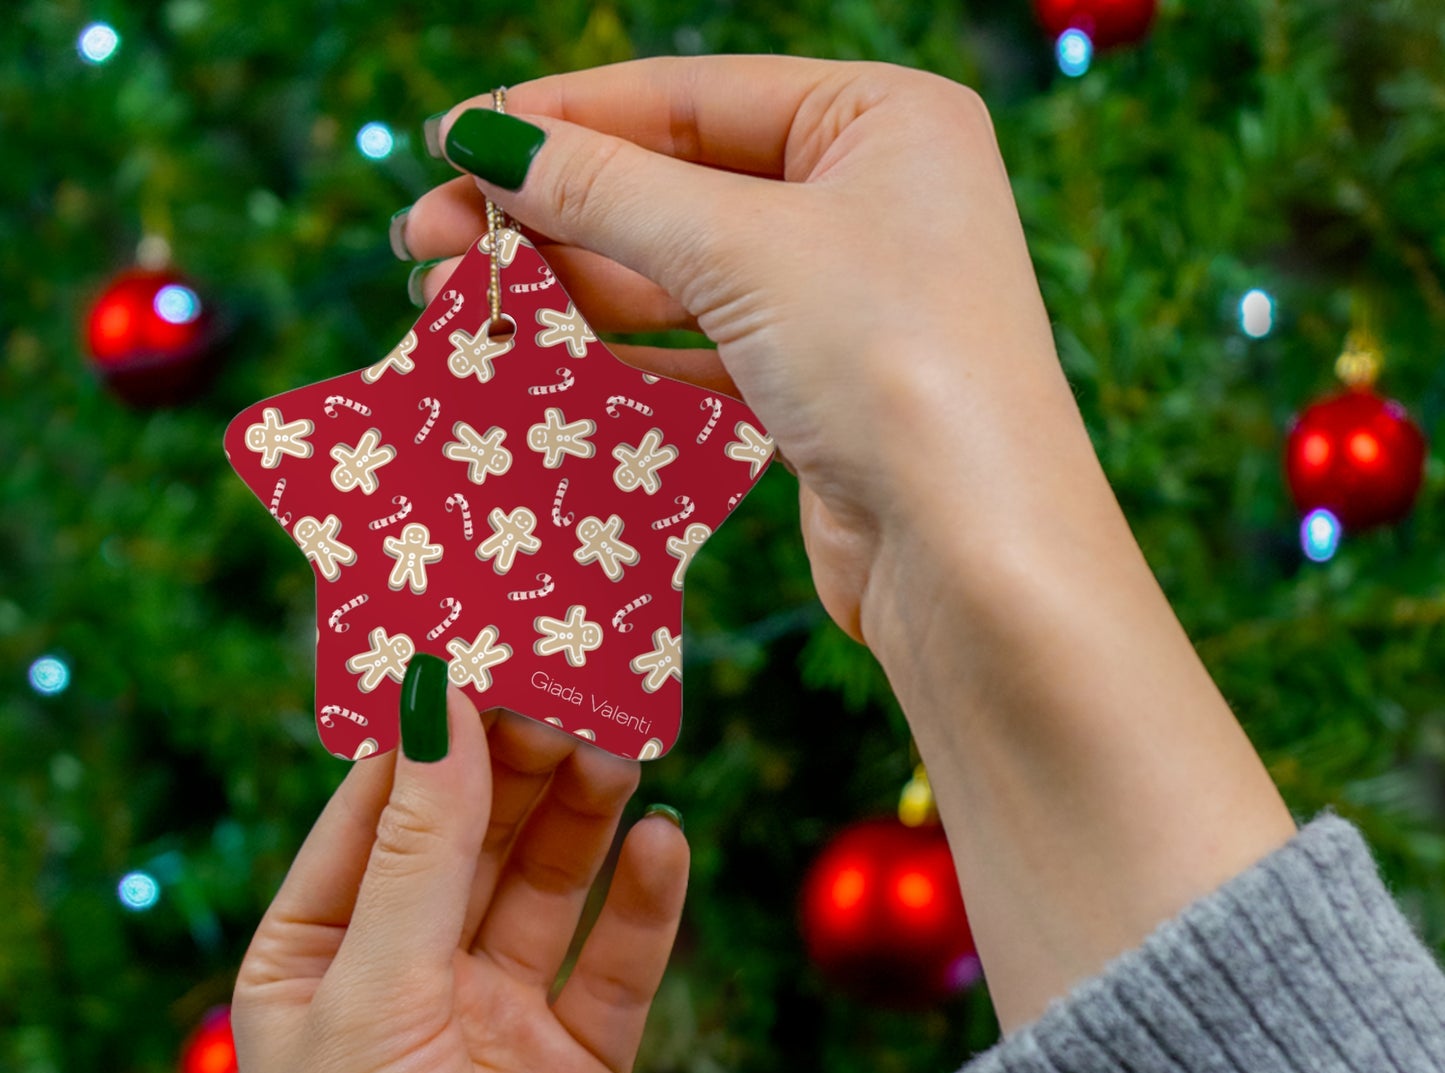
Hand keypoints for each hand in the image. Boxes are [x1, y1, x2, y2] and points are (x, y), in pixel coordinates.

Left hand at [232, 691, 687, 1072]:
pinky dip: (644, 904)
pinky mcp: (580, 1067)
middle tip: (578, 684)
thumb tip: (437, 700)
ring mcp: (498, 1021)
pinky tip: (667, 844)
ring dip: (585, 816)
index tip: (485, 641)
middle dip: (521, 760)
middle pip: (474, 834)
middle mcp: (408, 977)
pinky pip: (617, 964)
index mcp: (320, 956)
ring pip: (550, 885)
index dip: (430, 726)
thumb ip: (420, 849)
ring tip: (625, 745)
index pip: (377, 807)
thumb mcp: (377, 998)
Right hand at [400, 56, 1087, 645]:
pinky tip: (539, 359)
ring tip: (458, 304)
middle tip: (426, 241)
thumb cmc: (891, 364)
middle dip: (549, 213)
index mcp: (881, 120)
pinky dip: (621, 354)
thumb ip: (608, 190)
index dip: (563, 118)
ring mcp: (845, 301)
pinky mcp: (819, 391)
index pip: (690, 97)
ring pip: (680, 275)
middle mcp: (870, 199)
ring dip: (570, 288)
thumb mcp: (742, 250)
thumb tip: (486, 141)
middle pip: (675, 186)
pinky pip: (700, 351)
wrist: (972, 555)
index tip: (452, 141)